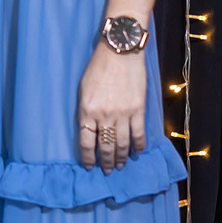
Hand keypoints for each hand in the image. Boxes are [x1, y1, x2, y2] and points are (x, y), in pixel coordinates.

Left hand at [77, 44, 146, 172]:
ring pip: (122, 144)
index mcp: (87, 111)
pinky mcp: (138, 109)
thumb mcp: (83, 90)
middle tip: (107, 171)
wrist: (120, 52)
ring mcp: (122, 114)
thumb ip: (86, 111)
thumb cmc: (98, 68)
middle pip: (105, 147)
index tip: (89, 167)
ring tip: (120, 166)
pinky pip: (138, 133)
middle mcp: (104, 116)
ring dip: (121, 158)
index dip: (88, 158)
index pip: (86, 143)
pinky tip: (137, 152)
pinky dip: (138, 145)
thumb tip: (90, 130)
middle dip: (105, 162)